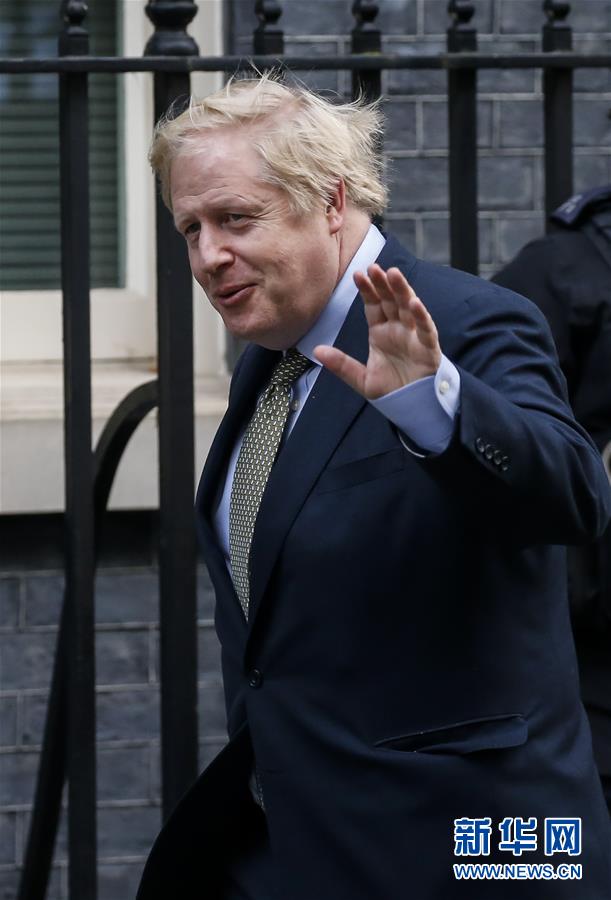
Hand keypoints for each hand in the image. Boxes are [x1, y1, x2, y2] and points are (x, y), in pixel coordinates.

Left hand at [314, 264, 441, 398]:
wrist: (412, 406)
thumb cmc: (391, 390)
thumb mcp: (361, 379)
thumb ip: (341, 364)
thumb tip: (317, 351)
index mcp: (380, 332)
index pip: (373, 306)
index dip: (367, 290)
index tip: (358, 274)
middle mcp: (397, 329)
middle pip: (390, 300)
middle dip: (382, 284)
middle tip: (373, 267)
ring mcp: (414, 335)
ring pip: (408, 307)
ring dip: (402, 290)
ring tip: (393, 274)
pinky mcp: (428, 347)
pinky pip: (425, 328)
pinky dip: (421, 315)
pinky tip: (414, 303)